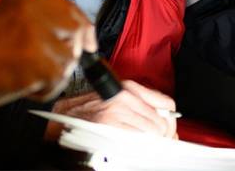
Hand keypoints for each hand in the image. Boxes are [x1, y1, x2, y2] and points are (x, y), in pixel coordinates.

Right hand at [0, 0, 95, 112]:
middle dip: (72, 52)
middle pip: (76, 30)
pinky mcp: (39, 61)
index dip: (82, 24)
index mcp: (22, 0)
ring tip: (24, 77)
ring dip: (51, 76)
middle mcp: (33, 13)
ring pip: (69, 60)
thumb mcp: (2, 20)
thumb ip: (32, 22)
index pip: (67, 6)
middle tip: (53, 66)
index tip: (89, 40)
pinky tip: (22, 86)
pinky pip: (57, 81)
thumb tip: (64, 39)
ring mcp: (37, 36)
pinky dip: (43, 90)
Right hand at [46, 80, 177, 139]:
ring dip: (153, 142)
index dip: (170, 119)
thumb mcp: (116, 96)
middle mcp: (125, 97)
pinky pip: (138, 140)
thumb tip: (165, 117)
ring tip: (146, 144)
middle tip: (160, 141)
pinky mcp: (110, 126)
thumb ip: (140, 103)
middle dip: (163, 134)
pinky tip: (134, 146)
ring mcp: (118, 112)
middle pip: (162, 121)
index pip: (165, 103)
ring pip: (153, 131)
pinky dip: (141, 146)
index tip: (169, 127)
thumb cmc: (88, 107)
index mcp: (128, 88)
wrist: (64, 116)